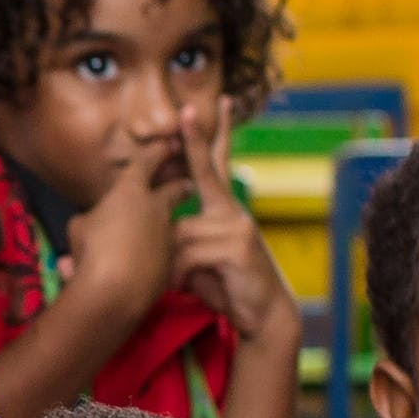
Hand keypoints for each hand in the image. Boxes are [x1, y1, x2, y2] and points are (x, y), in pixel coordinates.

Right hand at [60, 133, 183, 313]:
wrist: (116, 290)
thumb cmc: (91, 251)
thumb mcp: (79, 228)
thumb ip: (92, 218)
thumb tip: (95, 222)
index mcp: (130, 192)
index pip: (148, 163)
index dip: (158, 151)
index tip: (168, 144)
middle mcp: (155, 206)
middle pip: (177, 188)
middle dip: (182, 184)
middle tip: (187, 184)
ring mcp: (168, 232)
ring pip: (176, 220)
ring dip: (172, 222)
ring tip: (172, 226)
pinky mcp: (174, 258)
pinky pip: (170, 249)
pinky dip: (165, 251)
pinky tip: (156, 261)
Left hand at [171, 96, 295, 342]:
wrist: (263, 314)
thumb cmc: (225, 285)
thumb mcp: (197, 259)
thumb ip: (180, 241)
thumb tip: (156, 235)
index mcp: (224, 209)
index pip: (215, 165)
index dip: (210, 137)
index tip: (221, 103)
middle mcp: (232, 211)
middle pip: (206, 173)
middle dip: (195, 142)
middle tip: (187, 109)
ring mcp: (237, 226)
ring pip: (180, 230)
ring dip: (171, 261)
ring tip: (180, 281)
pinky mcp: (236, 246)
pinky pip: (188, 252)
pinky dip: (179, 272)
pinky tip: (188, 285)